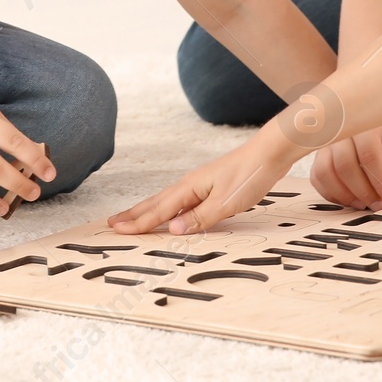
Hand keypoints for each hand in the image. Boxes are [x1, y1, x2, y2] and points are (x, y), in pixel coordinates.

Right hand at [108, 132, 297, 235]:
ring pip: (166, 201)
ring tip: (131, 218)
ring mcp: (199, 184)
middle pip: (155, 203)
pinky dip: (167, 209)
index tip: (116, 230)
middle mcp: (190, 184)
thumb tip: (172, 229)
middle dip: (134, 215)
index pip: (159, 210)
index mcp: (190, 188)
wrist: (270, 152)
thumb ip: (200, 218)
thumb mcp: (226, 202)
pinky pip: (180, 201)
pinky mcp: (210, 186)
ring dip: (146, 211)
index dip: (138, 222)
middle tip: (112, 224)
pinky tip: (169, 213)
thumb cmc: (250, 175)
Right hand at [309, 121, 381, 208]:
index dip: (379, 182)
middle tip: (378, 204)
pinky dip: (331, 193)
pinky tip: (348, 197)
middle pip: (345, 166)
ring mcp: (325, 141)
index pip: (369, 156)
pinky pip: (317, 177)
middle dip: (363, 192)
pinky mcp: (317, 152)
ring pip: (326, 172)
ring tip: (363, 202)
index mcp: (365, 123)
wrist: (368, 111)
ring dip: (345, 195)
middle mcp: (340, 129)